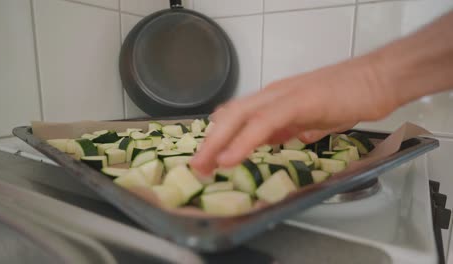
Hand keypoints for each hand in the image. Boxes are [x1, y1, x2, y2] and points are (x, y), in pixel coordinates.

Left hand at [190, 56, 397, 174]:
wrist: (378, 79)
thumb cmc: (350, 97)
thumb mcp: (313, 118)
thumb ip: (295, 127)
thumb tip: (285, 138)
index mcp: (275, 100)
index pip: (237, 116)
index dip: (219, 136)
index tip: (207, 158)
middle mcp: (273, 94)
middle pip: (230, 116)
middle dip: (210, 142)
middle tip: (196, 167)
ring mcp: (285, 95)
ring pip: (240, 117)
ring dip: (218, 143)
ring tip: (204, 165)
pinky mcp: (299, 100)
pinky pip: (264, 122)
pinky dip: (243, 141)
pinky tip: (230, 157)